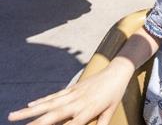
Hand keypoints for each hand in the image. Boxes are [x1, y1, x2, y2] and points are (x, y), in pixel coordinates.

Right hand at [8, 63, 130, 124]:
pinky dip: (41, 100)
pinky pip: (54, 95)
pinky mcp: (72, 87)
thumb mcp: (111, 111)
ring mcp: (73, 94)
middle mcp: (78, 102)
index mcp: (89, 110)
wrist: (117, 71)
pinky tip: (29, 105)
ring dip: (30, 111)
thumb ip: (102, 123)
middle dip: (36, 123)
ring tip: (13, 115)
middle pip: (54, 115)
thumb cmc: (115, 94)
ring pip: (48, 104)